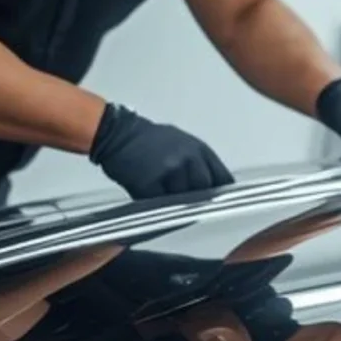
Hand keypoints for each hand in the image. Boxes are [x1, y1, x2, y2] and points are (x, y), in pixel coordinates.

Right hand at [90, 104, 234, 198]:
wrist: (117, 134)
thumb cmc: (148, 140)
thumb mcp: (182, 143)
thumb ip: (198, 163)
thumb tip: (210, 187)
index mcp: (200, 149)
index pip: (223, 178)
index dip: (220, 193)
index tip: (216, 201)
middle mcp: (189, 158)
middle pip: (205, 190)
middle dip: (198, 199)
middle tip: (186, 201)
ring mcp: (170, 171)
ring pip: (184, 199)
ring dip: (177, 204)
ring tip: (165, 197)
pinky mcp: (151, 183)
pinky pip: (161, 204)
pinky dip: (159, 207)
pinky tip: (153, 201)